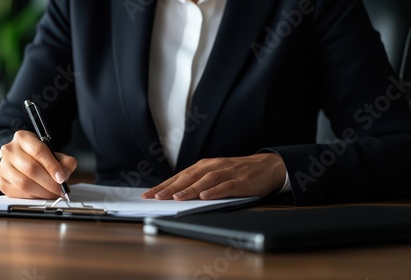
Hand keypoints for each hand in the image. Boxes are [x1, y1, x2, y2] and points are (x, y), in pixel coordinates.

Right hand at [0, 130, 77, 198]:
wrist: (22, 161)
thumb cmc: (39, 158)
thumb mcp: (54, 154)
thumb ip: (65, 162)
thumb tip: (64, 175)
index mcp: (23, 138)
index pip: (38, 151)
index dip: (52, 166)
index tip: (62, 178)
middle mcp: (9, 150)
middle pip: (31, 168)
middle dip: (49, 183)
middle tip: (60, 190)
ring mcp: (3, 166)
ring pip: (23, 182)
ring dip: (42, 192)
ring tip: (53, 194)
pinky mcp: (1, 182)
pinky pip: (18, 192)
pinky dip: (32, 196)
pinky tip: (41, 195)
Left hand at [141, 153, 285, 199]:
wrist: (267, 166)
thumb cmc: (238, 172)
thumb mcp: (215, 173)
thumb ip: (199, 181)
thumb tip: (176, 194)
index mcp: (204, 166)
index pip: (179, 176)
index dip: (163, 185)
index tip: (148, 194)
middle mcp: (213, 167)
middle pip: (188, 177)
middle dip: (171, 187)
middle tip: (155, 196)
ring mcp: (227, 173)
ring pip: (204, 181)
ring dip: (189, 189)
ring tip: (176, 198)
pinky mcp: (240, 181)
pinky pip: (225, 186)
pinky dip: (214, 191)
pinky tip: (204, 197)